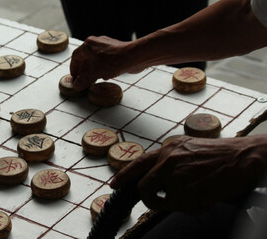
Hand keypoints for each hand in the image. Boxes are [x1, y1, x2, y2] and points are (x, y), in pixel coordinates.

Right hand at [70, 36, 136, 90]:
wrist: (134, 56)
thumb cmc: (114, 61)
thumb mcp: (95, 73)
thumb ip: (84, 80)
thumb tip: (76, 85)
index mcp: (88, 45)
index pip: (75, 57)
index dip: (73, 68)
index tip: (74, 77)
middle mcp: (96, 43)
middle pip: (85, 57)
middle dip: (83, 70)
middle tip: (82, 80)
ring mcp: (106, 46)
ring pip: (95, 59)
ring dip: (92, 70)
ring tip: (92, 80)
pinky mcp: (115, 50)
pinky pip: (104, 60)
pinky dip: (101, 68)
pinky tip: (104, 76)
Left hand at [110, 135, 266, 214]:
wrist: (241, 157)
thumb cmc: (217, 153)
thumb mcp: (187, 147)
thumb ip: (168, 159)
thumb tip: (155, 175)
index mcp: (167, 150)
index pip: (138, 163)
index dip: (123, 175)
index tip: (114, 185)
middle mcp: (168, 162)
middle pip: (144, 188)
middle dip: (150, 198)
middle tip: (160, 201)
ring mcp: (176, 178)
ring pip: (164, 202)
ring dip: (178, 203)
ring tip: (196, 193)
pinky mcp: (188, 192)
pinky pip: (183, 209)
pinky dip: (193, 207)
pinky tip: (206, 195)